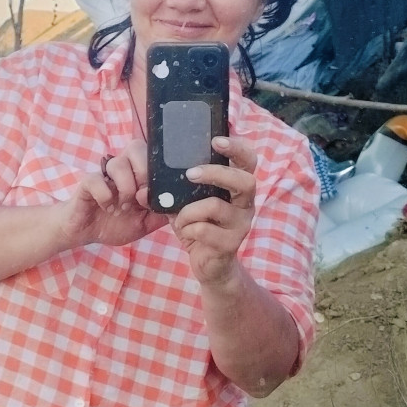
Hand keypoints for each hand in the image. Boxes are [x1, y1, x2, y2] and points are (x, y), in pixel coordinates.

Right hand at [58, 140, 165, 248]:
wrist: (86, 233)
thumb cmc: (116, 223)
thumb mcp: (146, 222)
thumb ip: (162, 212)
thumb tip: (180, 203)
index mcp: (137, 173)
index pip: (152, 154)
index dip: (158, 170)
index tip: (158, 194)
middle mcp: (122, 168)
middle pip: (136, 147)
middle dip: (144, 172)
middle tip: (142, 197)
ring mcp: (103, 174)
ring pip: (117, 163)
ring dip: (125, 188)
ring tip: (123, 208)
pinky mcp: (87, 183)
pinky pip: (95, 179)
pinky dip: (104, 195)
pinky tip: (107, 207)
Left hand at [171, 136, 256, 286]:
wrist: (210, 265)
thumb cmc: (200, 226)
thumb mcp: (191, 202)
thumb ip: (183, 185)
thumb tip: (158, 166)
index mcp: (238, 188)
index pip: (249, 160)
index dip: (237, 147)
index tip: (216, 140)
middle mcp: (246, 203)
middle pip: (244, 180)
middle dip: (214, 173)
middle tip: (190, 174)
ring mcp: (241, 224)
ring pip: (215, 206)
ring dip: (189, 211)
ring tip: (180, 219)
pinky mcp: (231, 243)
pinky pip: (204, 229)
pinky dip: (188, 229)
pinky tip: (186, 233)